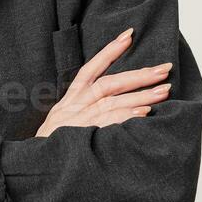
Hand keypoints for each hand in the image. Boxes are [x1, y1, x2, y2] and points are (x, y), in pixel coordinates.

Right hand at [35, 27, 172, 137]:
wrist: (36, 166)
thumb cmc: (53, 146)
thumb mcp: (62, 121)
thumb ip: (83, 109)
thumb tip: (115, 102)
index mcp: (70, 99)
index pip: (91, 68)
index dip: (109, 51)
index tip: (128, 35)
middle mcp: (75, 106)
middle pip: (110, 83)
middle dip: (139, 75)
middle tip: (165, 68)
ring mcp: (80, 121)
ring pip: (114, 101)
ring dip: (141, 95)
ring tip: (165, 90)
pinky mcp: (84, 136)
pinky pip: (110, 123)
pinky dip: (127, 116)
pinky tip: (145, 112)